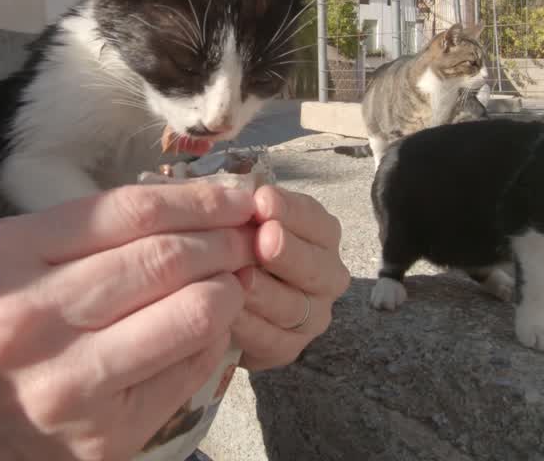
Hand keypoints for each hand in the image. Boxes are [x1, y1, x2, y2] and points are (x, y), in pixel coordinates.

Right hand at [0, 183, 258, 460]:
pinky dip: (212, 339)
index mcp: (4, 260)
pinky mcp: (104, 435)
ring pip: (191, 315)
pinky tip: (208, 325)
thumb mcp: (7, 258)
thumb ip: (87, 230)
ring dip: (230, 287)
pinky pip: (187, 372)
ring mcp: (69, 386)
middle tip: (248, 233)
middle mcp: (31, 323)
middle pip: (164, 260)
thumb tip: (194, 206)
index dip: (197, 199)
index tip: (234, 194)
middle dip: (224, 239)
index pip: (128, 213)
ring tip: (236, 276)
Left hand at [231, 187, 350, 371]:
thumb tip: (240, 194)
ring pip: (295, 307)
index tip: (262, 202)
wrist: (217, 291)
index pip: (316, 220)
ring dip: (267, 293)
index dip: (291, 211)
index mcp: (320, 234)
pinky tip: (228, 313)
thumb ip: (244, 206)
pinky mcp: (287, 348)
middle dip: (289, 252)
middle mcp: (326, 275)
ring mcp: (311, 316)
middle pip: (316, 267)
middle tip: (263, 240)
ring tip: (239, 279)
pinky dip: (251, 328)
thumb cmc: (232, 242)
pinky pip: (274, 341)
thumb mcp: (237, 216)